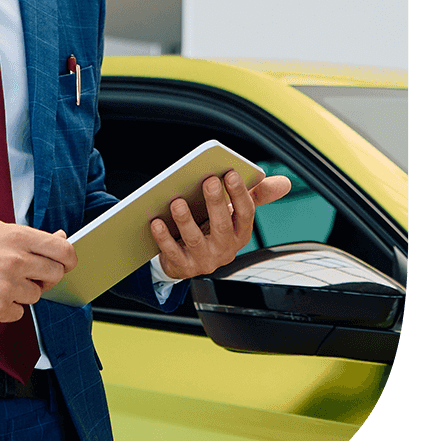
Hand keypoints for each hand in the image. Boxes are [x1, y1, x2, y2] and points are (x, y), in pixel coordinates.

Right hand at [0, 221, 75, 323]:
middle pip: (54, 275)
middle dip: (46, 277)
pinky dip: (8, 307)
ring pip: (36, 295)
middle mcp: (15, 261)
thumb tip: (60, 237)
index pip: (62, 250)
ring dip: (23, 292)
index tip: (67, 263)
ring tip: (0, 282)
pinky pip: (19, 313)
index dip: (70, 259)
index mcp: (17, 237)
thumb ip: (30, 236)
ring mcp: (6, 286)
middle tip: (29, 275)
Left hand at [150, 171, 290, 279]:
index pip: (245, 213)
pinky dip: (163, 237)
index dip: (240, 194)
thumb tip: (285, 183)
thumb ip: (255, 196)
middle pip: (221, 225)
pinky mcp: (183, 267)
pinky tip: (155, 221)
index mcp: (240, 232)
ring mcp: (204, 260)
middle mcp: (225, 249)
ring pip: (195, 239)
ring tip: (177, 201)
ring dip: (186, 220)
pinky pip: (172, 252)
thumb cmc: (211, 228)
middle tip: (209, 180)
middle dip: (216, 202)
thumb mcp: (233, 212)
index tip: (231, 172)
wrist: (186, 259)